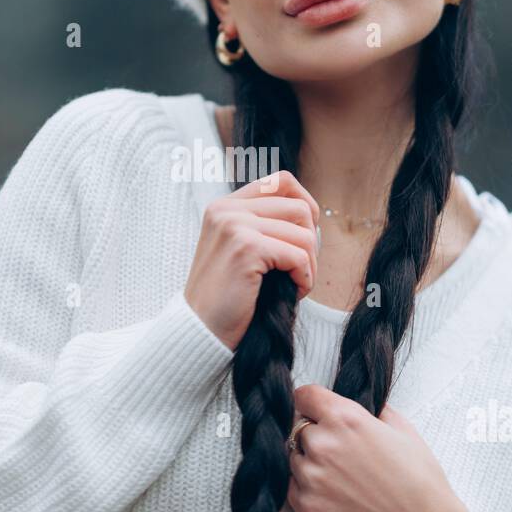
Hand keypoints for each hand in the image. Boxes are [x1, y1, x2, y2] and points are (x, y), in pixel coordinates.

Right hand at [184, 170, 320, 351]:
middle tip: (301, 270)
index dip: (306, 203)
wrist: (200, 330)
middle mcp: (227, 210)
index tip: (307, 235)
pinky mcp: (246, 248)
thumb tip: (311, 215)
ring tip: (294, 284)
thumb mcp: (240, 250)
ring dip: (309, 265)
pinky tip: (292, 293)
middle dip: (311, 242)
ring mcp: (235, 226)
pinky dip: (304, 279)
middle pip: (299, 208)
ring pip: (304, 234)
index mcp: (224, 206)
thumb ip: (264, 226)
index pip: (280, 180)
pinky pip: (299, 256)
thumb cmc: (227, 297)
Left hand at [285, 383, 474, 511]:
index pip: (304, 396)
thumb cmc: (420, 483)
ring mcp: (311, 476)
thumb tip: (363, 405)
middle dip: (315, 435)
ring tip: (342, 478)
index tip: (315, 411)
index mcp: (345, 418)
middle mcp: (322, 444)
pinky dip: (307, 488)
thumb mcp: (403, 430)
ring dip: (310, 463)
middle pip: (298, 428)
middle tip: (340, 453)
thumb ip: (374, 410)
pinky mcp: (306, 506)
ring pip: (294, 458)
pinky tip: (335, 495)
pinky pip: (293, 487)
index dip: (312, 403)